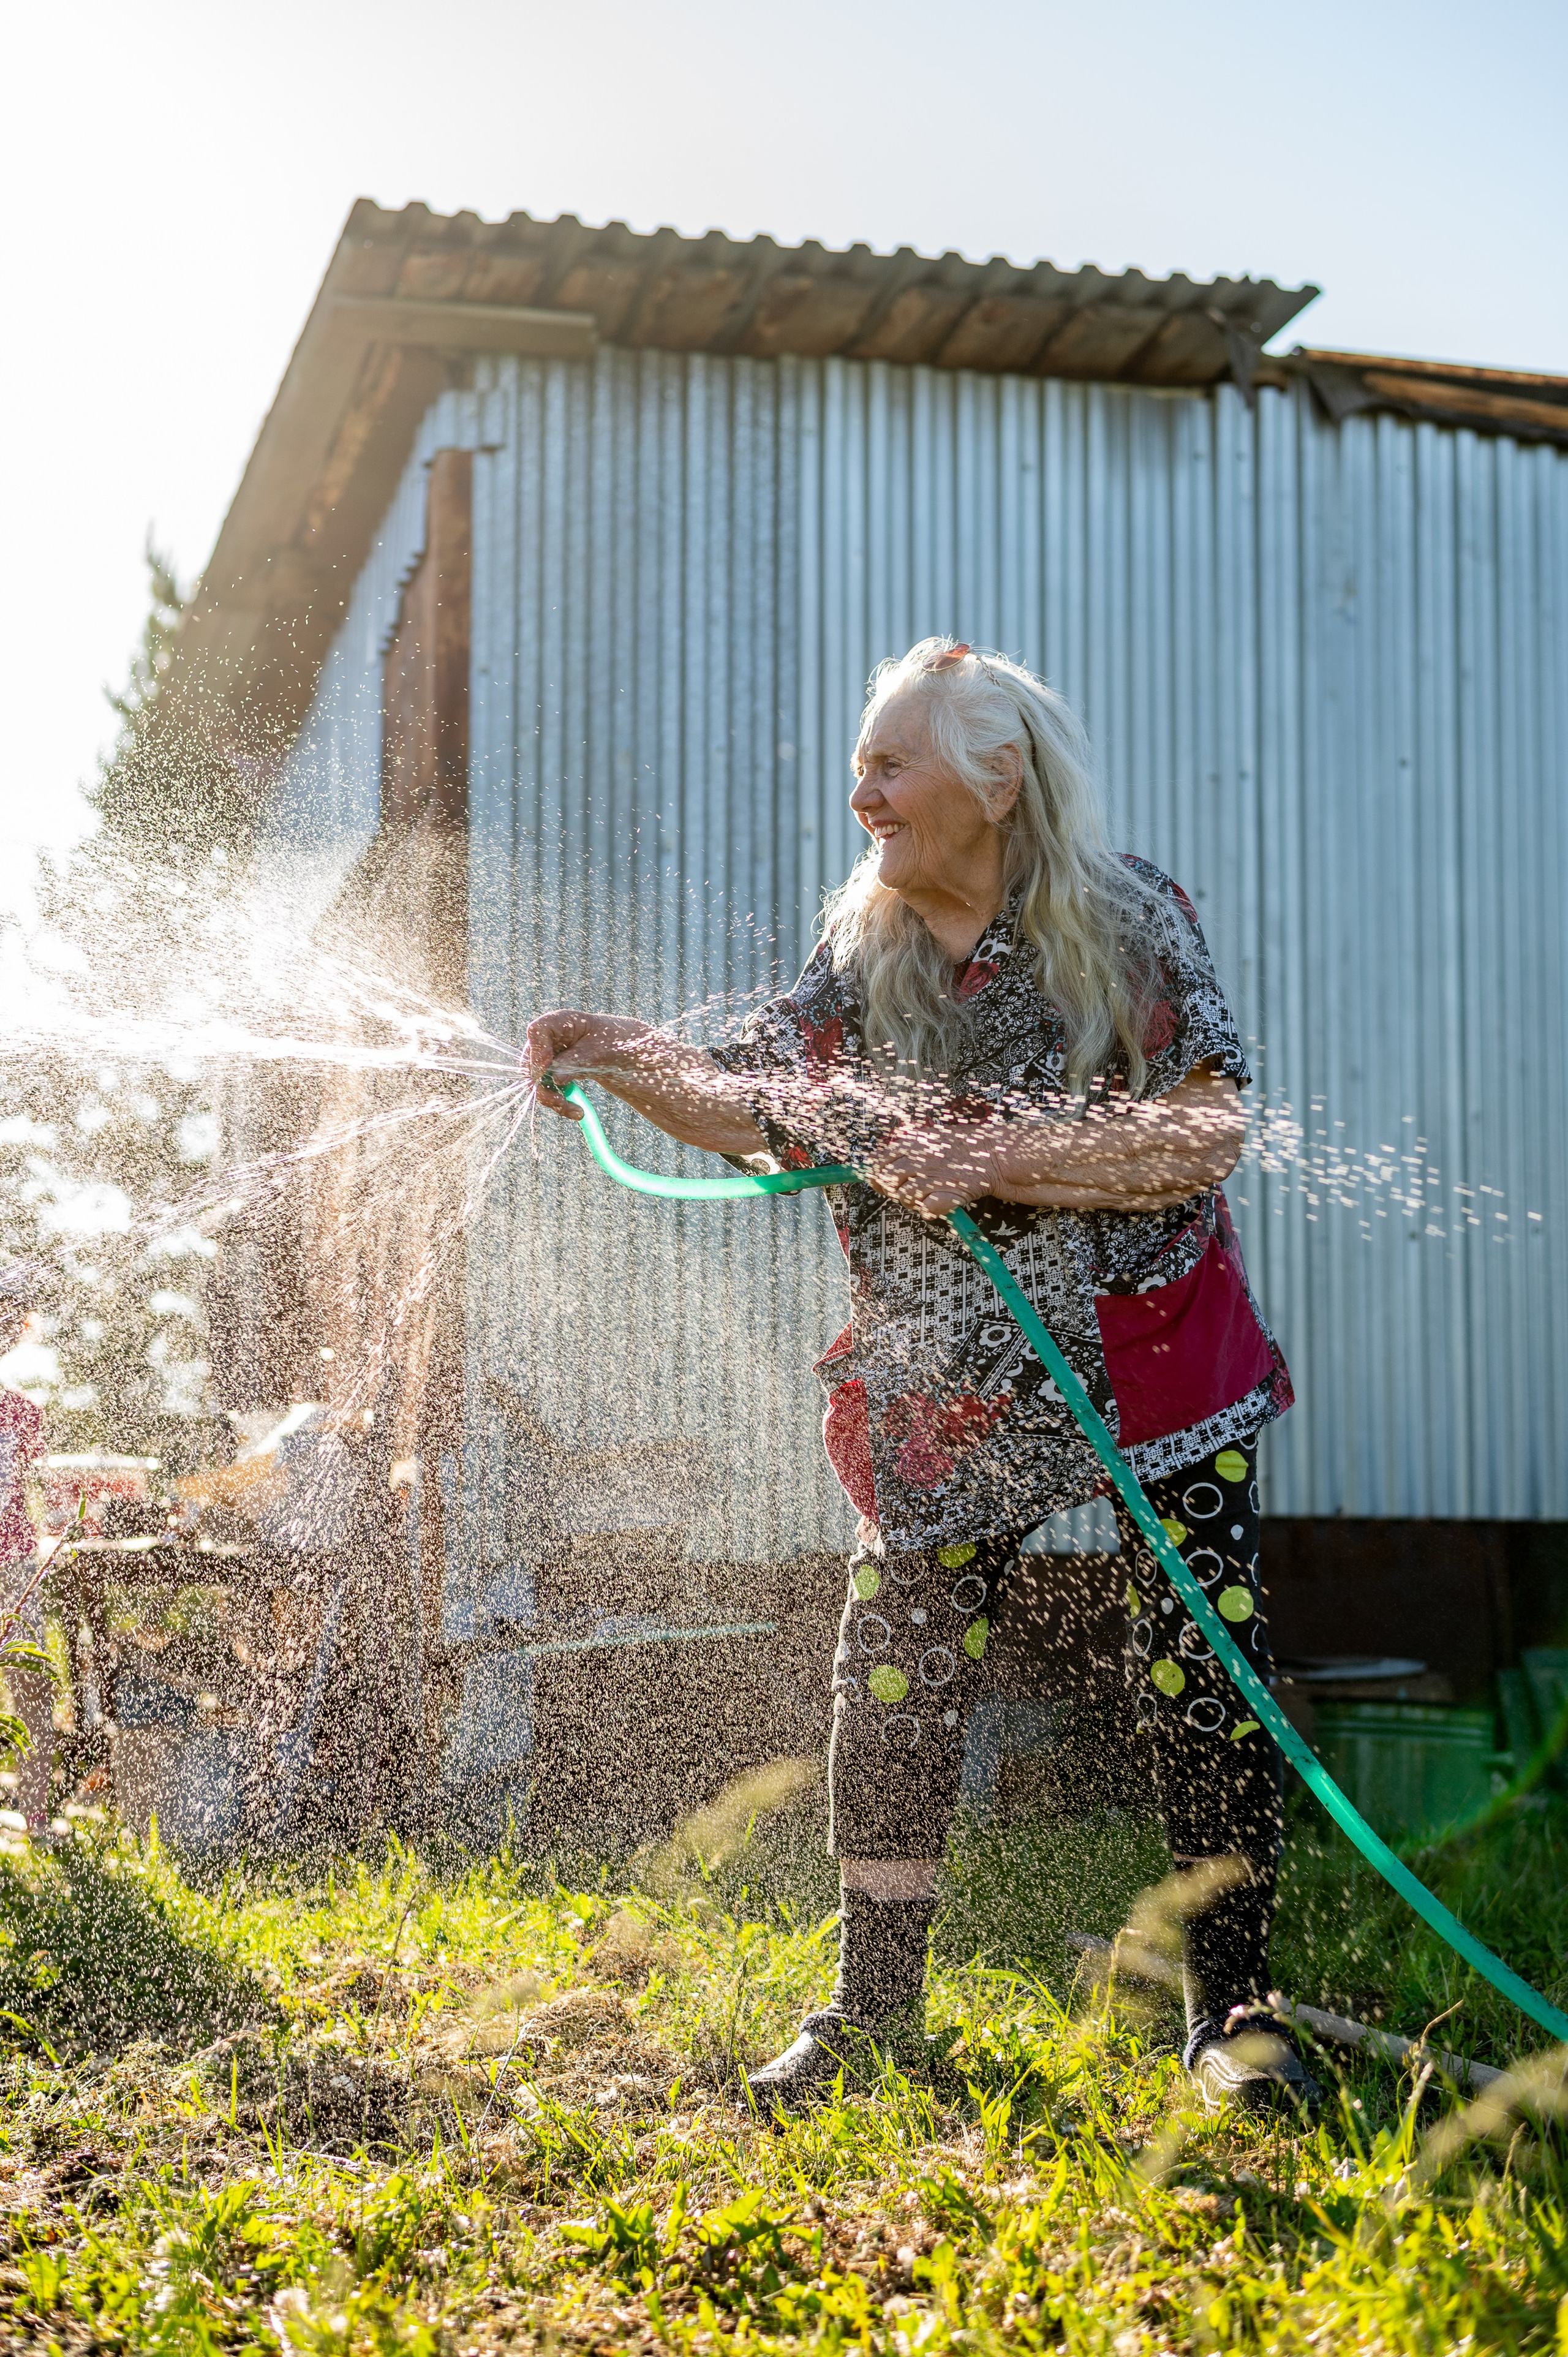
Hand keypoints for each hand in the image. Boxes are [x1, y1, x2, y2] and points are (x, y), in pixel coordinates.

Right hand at [522, 1010, 649, 1119]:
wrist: (625, 1052)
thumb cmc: (616, 1041)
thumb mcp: (600, 1050)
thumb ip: (577, 1060)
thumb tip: (556, 1078)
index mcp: (561, 1021)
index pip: (537, 1031)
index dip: (536, 1052)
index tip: (543, 1073)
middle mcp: (551, 1038)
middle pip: (531, 1060)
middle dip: (543, 1084)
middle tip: (559, 1102)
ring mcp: (551, 1056)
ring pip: (538, 1081)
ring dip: (552, 1099)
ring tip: (577, 1112)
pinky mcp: (555, 1073)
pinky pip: (549, 1090)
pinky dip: (560, 1103)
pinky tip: (577, 1111)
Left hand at [865, 1125, 1001, 1217]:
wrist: (996, 1154)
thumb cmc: (966, 1144)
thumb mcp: (934, 1135)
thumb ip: (910, 1146)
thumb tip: (884, 1160)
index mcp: (914, 1143)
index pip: (880, 1161)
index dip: (877, 1174)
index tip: (880, 1181)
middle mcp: (919, 1159)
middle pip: (888, 1181)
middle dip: (892, 1190)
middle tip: (905, 1191)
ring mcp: (932, 1178)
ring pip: (905, 1198)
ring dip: (912, 1202)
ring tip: (926, 1196)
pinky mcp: (948, 1195)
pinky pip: (926, 1210)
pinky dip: (930, 1211)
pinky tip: (938, 1204)